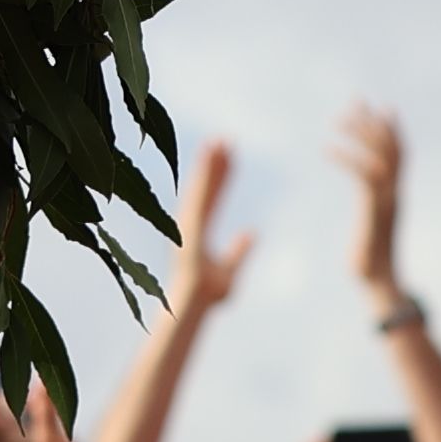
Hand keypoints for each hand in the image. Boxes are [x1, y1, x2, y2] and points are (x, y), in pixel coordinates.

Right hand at [171, 142, 252, 319]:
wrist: (196, 302)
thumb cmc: (210, 294)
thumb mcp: (230, 270)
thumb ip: (240, 251)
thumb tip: (251, 234)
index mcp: (199, 232)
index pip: (214, 198)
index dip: (221, 177)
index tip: (229, 157)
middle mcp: (192, 223)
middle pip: (207, 188)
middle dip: (215, 164)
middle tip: (224, 139)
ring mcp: (189, 224)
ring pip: (202, 188)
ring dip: (209, 165)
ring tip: (218, 142)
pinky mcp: (190, 225)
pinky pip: (200, 197)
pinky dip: (204, 178)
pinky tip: (210, 161)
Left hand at [333, 107, 407, 292]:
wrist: (379, 284)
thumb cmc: (369, 261)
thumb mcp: (369, 226)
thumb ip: (368, 209)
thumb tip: (365, 204)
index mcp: (394, 195)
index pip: (399, 152)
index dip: (391, 127)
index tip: (378, 105)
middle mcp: (394, 193)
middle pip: (391, 147)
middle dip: (374, 121)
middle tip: (355, 100)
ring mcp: (387, 201)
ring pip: (380, 155)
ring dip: (361, 133)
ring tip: (339, 118)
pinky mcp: (374, 210)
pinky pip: (363, 175)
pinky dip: (346, 158)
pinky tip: (326, 148)